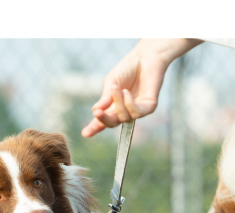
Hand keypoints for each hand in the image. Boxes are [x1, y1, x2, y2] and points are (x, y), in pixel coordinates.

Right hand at [81, 39, 201, 137]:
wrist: (145, 56)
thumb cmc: (128, 68)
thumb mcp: (112, 82)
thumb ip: (106, 97)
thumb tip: (95, 111)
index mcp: (114, 105)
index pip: (103, 119)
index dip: (94, 127)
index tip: (85, 134)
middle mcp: (125, 110)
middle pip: (113, 123)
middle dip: (104, 120)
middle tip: (97, 113)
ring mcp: (137, 110)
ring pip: (124, 117)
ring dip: (118, 103)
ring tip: (117, 88)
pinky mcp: (149, 107)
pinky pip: (136, 113)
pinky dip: (129, 104)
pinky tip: (127, 93)